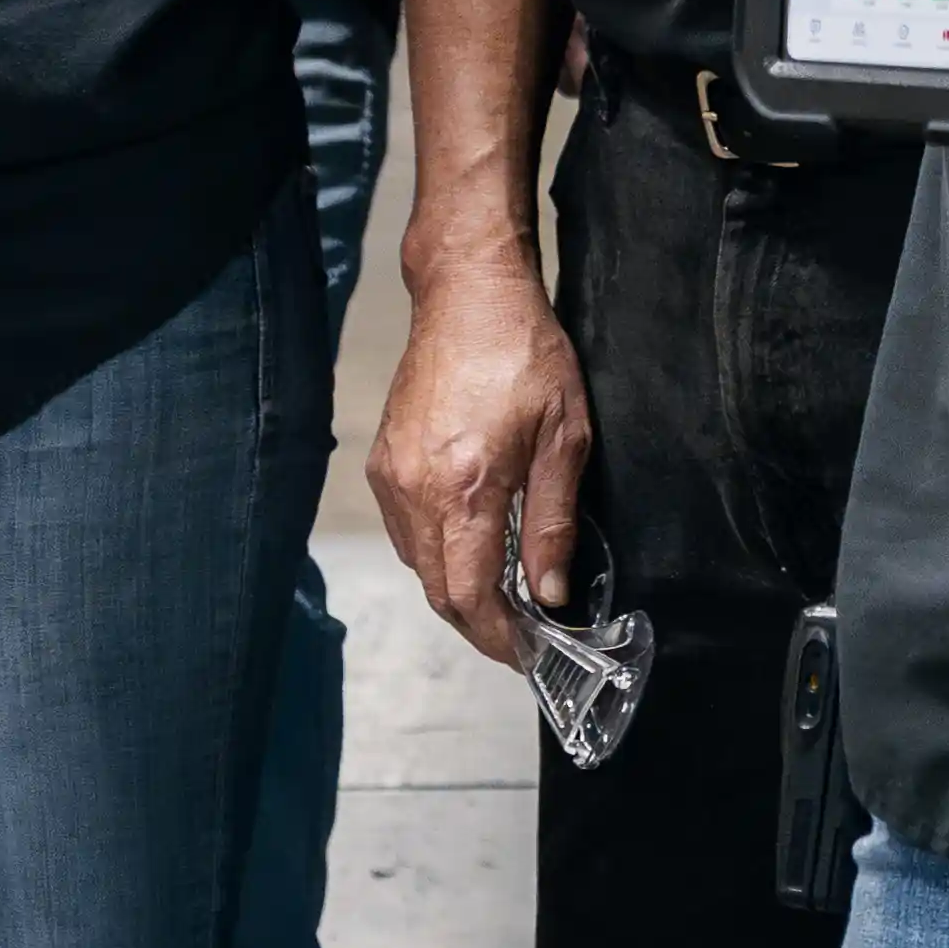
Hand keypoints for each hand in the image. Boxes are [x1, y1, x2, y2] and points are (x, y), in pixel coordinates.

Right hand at [370, 263, 598, 662]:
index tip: (527, 653)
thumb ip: (553, 521)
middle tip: (520, 633)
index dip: (497, 636)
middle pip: (437, 589)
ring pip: (418, 564)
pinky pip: (405, 532)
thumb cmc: (525, 353)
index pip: (469, 594)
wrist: (468, 295)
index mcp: (465, 487)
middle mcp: (416, 490)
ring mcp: (391, 477)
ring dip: (456, 589)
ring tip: (502, 595)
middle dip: (478, 622)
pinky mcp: (383, 462)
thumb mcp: (565, 437)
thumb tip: (551, 592)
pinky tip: (470, 544)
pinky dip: (436, 553)